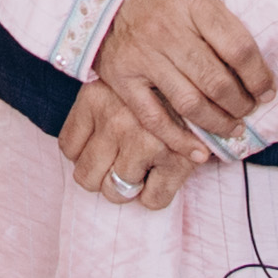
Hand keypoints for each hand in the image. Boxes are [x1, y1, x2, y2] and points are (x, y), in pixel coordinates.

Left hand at [55, 79, 193, 209]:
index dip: (83, 156)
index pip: (69, 148)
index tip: (99, 151)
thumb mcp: (117, 81)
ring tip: (141, 169)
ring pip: (116, 192)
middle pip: (87, 177)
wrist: (207, 76)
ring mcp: (145, 142)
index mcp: (95, 98)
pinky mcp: (175, 160)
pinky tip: (161, 175)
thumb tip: (78, 154)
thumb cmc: (157, 82)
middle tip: (117, 167)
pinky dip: (154, 195)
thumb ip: (96, 108)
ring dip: (127, 187)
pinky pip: (153, 200)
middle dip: (101, 178)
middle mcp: (115, 121)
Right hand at [85, 0, 273, 148]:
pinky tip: (199, 152)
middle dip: (242, 104)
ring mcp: (143, 55)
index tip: (268, 89)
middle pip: (216, 81)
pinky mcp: (122, 76)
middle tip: (251, 110)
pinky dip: (178, 140)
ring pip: (190, 103)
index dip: (259, 76)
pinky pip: (152, 117)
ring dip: (218, 123)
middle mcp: (168, 30)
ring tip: (233, 128)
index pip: (238, 49)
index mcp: (193, 0)